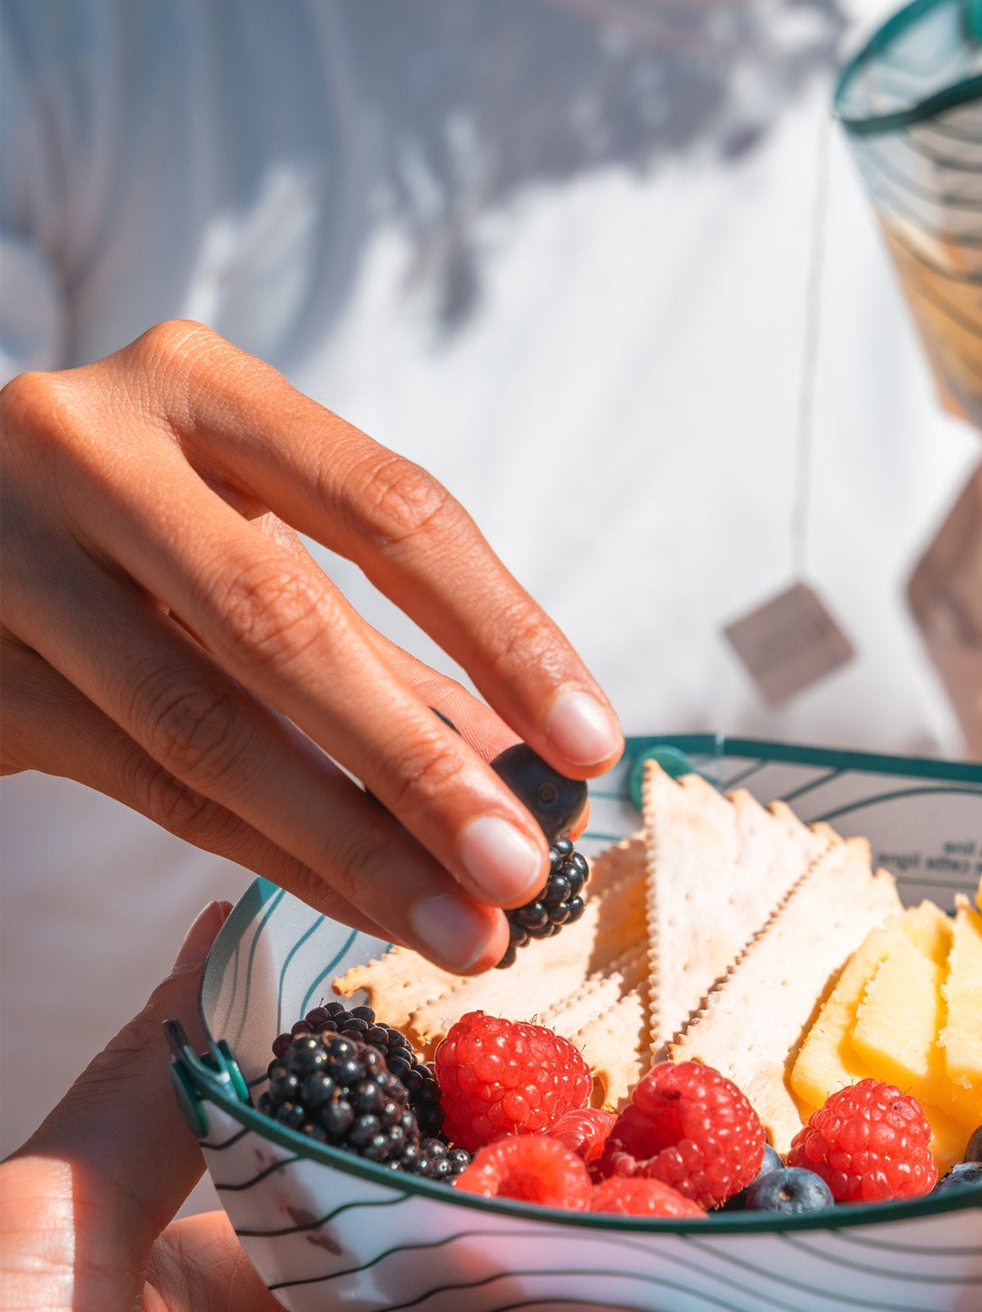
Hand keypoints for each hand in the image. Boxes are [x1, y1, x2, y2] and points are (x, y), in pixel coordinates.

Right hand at [0, 322, 623, 971]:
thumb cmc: (129, 536)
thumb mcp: (251, 539)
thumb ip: (384, 644)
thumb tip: (536, 771)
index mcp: (200, 385)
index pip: (391, 507)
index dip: (503, 631)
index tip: (592, 743)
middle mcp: (90, 444)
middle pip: (286, 620)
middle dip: (421, 763)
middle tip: (524, 867)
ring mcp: (0, 551)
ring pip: (200, 722)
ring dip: (354, 842)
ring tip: (464, 926)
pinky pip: (142, 783)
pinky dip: (271, 855)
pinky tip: (363, 904)